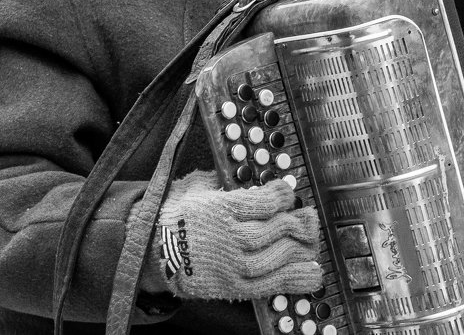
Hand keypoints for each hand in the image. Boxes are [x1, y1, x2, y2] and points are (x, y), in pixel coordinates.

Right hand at [141, 170, 321, 300]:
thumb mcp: (196, 185)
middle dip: (298, 222)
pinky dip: (295, 279)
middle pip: (275, 230)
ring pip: (276, 257)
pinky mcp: (232, 287)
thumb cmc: (175, 214)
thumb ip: (225, 179)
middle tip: (308, 217)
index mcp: (220, 208)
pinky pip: (270, 285)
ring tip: (312, 240)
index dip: (284, 196)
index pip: (265, 201)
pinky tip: (313, 273)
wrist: (150, 250)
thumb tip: (251, 174)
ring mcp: (231, 265)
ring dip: (300, 249)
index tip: (289, 193)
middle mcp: (228, 237)